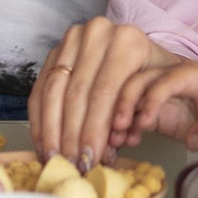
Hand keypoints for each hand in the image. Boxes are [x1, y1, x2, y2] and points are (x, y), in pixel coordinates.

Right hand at [29, 16, 174, 168]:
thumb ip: (133, 118)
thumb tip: (105, 153)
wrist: (144, 54)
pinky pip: (41, 87)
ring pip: (54, 90)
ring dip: (51, 129)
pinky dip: (40, 118)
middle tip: (70, 164)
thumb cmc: (154, 78)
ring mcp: (74, 39)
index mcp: (128, 41)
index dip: (94, 130)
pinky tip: (43, 142)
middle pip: (76, 93)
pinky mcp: (56, 50)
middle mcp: (98, 33)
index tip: (89, 159)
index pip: (104, 93)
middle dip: (71, 135)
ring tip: (54, 158)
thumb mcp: (157, 92)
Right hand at [114, 60, 197, 147]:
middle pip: (139, 82)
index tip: (144, 121)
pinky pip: (132, 117)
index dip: (152, 99)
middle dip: (125, 102)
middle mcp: (169, 80)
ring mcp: (158, 95)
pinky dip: (124, 128)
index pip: (165, 81)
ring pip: (129, 98)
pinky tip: (122, 142)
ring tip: (115, 138)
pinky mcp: (154, 112)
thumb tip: (192, 140)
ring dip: (119, 116)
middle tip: (118, 126)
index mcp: (189, 74)